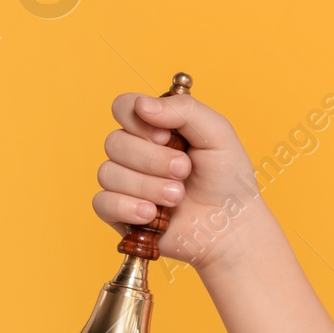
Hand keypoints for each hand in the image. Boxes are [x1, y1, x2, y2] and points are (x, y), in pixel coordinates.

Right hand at [92, 89, 259, 271]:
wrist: (231, 227)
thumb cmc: (228, 180)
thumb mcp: (218, 135)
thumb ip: (185, 110)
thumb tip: (142, 104)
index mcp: (157, 128)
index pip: (124, 107)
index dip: (138, 121)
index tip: (166, 137)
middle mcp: (137, 152)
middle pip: (115, 142)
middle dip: (152, 159)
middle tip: (184, 171)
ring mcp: (126, 182)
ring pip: (108, 173)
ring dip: (147, 186)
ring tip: (178, 197)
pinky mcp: (120, 213)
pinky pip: (102, 202)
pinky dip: (127, 207)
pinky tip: (152, 213)